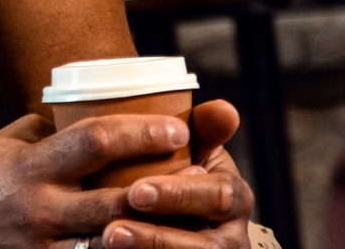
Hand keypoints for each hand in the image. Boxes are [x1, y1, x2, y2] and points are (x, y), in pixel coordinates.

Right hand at [0, 110, 196, 248]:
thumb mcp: (11, 142)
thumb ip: (56, 130)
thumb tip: (104, 109)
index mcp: (33, 165)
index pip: (94, 141)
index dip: (140, 132)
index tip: (175, 127)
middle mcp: (39, 208)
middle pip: (114, 198)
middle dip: (161, 188)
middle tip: (202, 177)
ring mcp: (40, 248)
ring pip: (109, 245)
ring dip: (150, 235)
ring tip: (189, 224)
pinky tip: (147, 247)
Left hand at [100, 101, 256, 248]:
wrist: (175, 214)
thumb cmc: (181, 173)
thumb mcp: (196, 150)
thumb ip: (204, 129)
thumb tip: (225, 109)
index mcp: (236, 198)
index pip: (217, 195)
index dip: (179, 195)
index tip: (135, 190)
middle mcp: (233, 237)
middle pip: (205, 245)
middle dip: (158, 235)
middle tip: (113, 226)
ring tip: (108, 239)